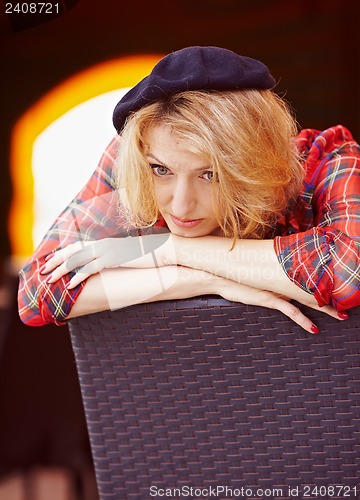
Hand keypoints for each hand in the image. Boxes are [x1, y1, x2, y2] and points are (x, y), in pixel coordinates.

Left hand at [40, 234, 173, 287]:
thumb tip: (113, 265)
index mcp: (107, 243)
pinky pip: (90, 269)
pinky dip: (77, 277)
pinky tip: (69, 286)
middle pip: (73, 251)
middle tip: (43, 270)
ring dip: (61, 270)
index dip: (64, 253)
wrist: (165, 250)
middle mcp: (104, 245)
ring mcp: (108, 251)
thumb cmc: (150, 254)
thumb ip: (118, 258)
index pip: (79, 245)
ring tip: (50, 280)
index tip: (52, 260)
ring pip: (77, 260)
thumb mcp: (130, 255)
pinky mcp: (113, 259)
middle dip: (56, 261)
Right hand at [215, 277, 342, 334]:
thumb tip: (269, 271)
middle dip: (331, 296)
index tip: (334, 286)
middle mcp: (281, 279)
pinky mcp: (269, 299)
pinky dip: (303, 320)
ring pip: (307, 299)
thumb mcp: (251, 272)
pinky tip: (314, 328)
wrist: (218, 274)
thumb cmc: (233, 274)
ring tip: (341, 315)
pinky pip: (291, 311)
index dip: (321, 282)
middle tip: (348, 302)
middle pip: (312, 288)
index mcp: (279, 272)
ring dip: (326, 308)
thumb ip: (263, 272)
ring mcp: (276, 289)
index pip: (305, 277)